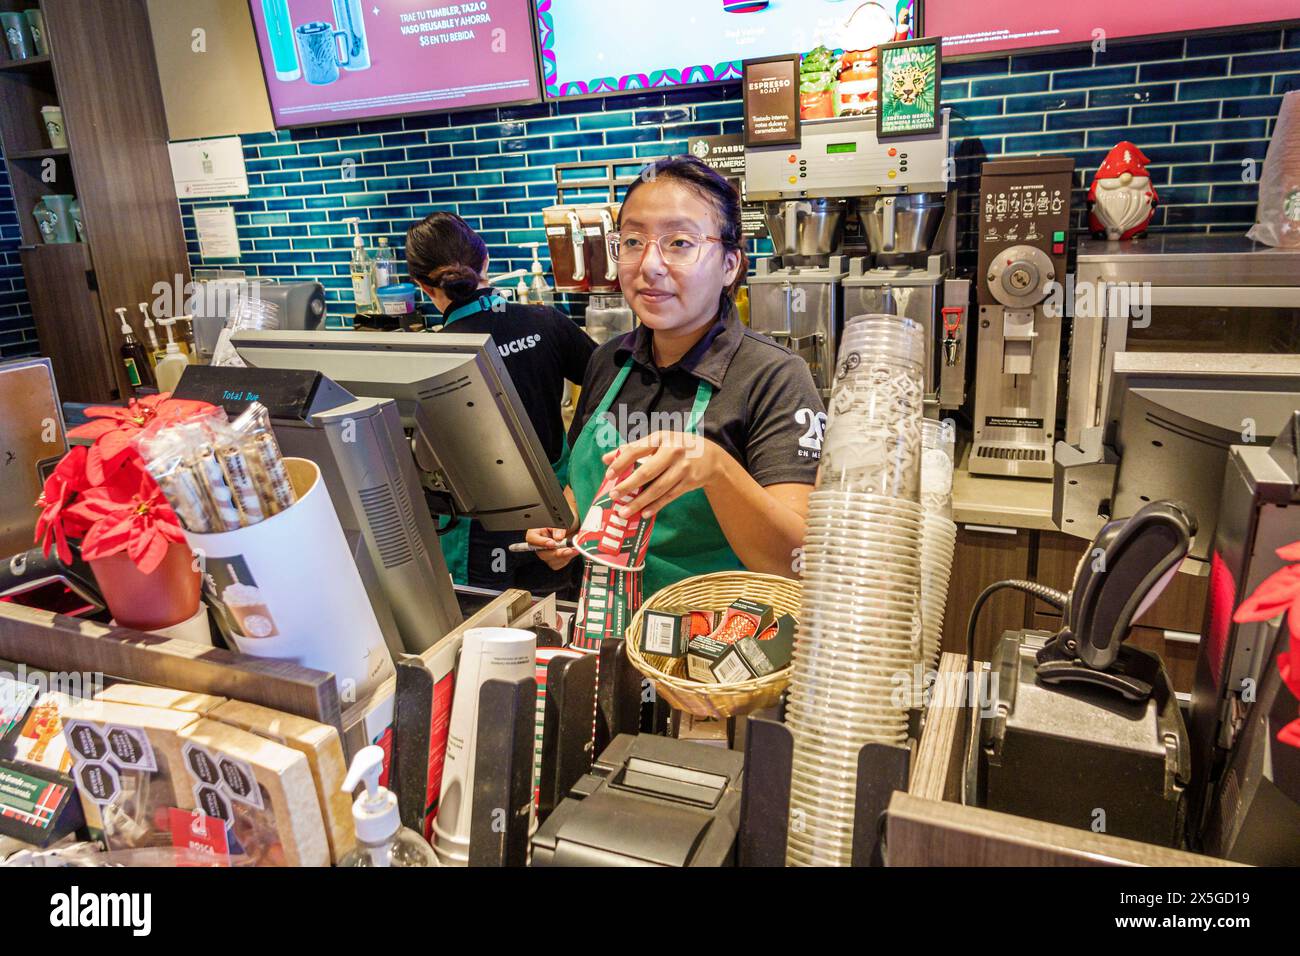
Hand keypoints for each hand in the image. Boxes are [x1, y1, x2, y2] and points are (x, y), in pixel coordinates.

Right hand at [525, 526, 578, 569]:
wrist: (570, 529)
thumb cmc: (562, 525)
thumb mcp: (560, 522)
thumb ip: (558, 529)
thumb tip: (558, 537)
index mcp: (536, 532)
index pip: (532, 538)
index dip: (541, 542)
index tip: (552, 543)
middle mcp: (539, 544)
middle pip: (542, 553)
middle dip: (556, 553)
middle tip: (568, 550)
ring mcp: (545, 553)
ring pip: (550, 561)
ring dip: (564, 557)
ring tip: (574, 550)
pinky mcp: (552, 560)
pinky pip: (557, 564)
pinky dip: (566, 559)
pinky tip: (572, 553)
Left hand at [602, 431, 724, 519]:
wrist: (710, 456)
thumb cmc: (677, 447)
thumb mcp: (658, 441)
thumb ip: (633, 448)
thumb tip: (606, 458)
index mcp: (661, 438)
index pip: (636, 450)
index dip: (620, 463)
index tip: (608, 475)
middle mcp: (673, 451)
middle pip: (647, 472)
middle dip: (628, 486)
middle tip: (613, 495)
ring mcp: (683, 468)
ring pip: (657, 488)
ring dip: (639, 502)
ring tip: (623, 511)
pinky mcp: (689, 482)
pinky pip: (669, 497)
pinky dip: (656, 506)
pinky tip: (644, 514)